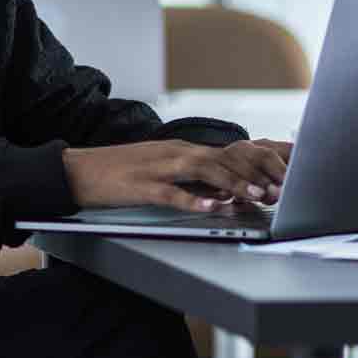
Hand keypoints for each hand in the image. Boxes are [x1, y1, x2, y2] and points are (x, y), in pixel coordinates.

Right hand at [62, 139, 292, 211]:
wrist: (78, 170)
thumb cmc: (120, 174)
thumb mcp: (161, 170)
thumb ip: (191, 179)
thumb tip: (222, 193)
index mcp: (181, 150)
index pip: (227, 154)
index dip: (256, 166)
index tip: (280, 177)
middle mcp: (175, 154)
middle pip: (223, 160)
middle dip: (254, 174)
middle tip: (279, 189)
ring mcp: (159, 168)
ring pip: (204, 172)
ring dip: (233, 184)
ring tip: (255, 196)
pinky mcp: (142, 186)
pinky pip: (173, 193)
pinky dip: (195, 201)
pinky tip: (212, 207)